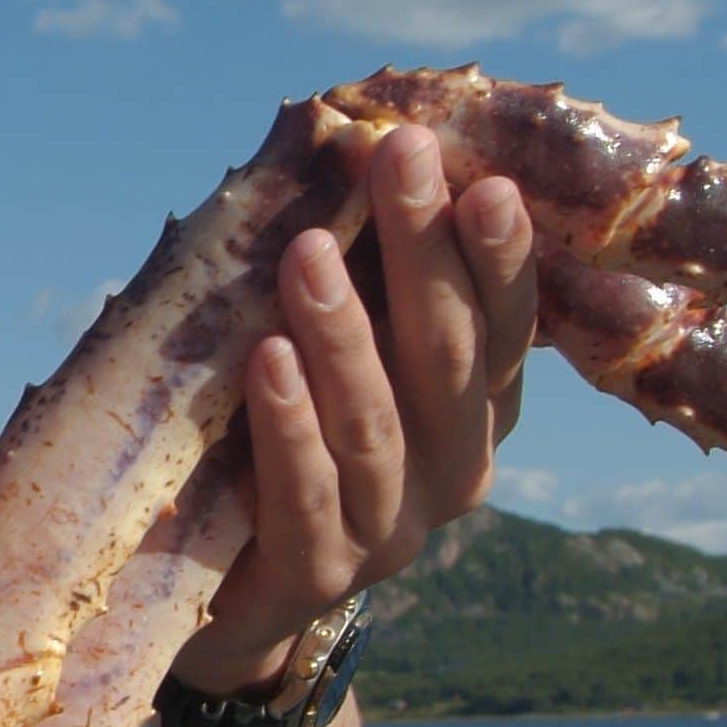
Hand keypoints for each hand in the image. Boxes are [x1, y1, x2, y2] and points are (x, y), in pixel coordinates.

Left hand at [180, 125, 536, 690]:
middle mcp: (451, 468)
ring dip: (342, 331)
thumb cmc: (282, 434)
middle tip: (398, 157)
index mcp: (474, 408)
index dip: (498, 255)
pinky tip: (267, 359)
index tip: (486, 178)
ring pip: (375, 423)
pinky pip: (306, 495)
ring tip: (305, 252)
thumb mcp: (334, 349)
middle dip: (423, 250)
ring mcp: (390, 531)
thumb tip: (343, 136)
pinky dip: (288, 425)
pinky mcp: (318, 574)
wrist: (224, 590)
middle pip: (448, 356)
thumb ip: (353, 270)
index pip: (502, 325)